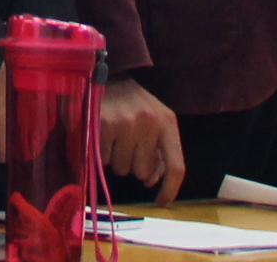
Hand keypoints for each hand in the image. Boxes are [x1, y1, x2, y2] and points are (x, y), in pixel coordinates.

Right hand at [101, 77, 184, 200]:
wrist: (105, 74)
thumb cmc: (131, 103)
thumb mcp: (154, 122)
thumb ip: (159, 151)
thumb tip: (152, 181)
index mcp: (167, 122)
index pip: (176, 166)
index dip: (169, 189)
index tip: (161, 202)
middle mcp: (149, 122)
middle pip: (143, 172)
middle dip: (134, 165)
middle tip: (126, 145)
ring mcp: (126, 123)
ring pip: (122, 169)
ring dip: (116, 159)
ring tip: (113, 138)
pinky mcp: (103, 124)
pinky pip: (104, 159)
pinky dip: (101, 153)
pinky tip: (101, 135)